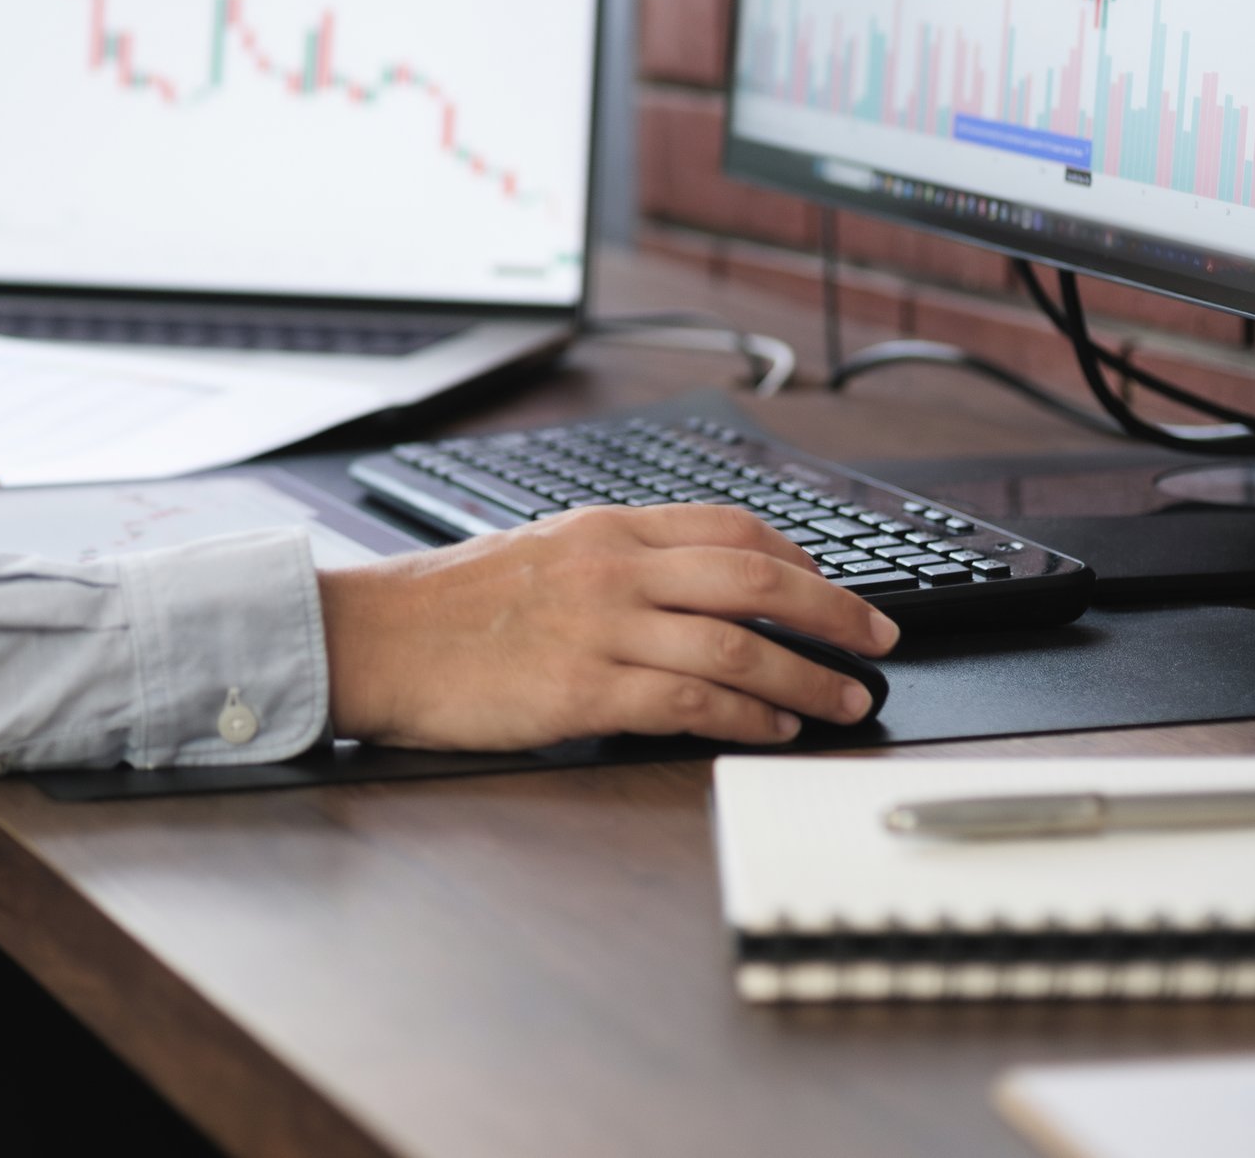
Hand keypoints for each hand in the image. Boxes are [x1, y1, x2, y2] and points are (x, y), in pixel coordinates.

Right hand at [317, 504, 897, 749]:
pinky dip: (747, 716)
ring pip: (738, 643)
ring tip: (846, 700)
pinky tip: (774, 727)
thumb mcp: (539, 550)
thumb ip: (613, 561)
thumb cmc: (446, 606)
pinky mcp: (584, 691)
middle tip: (880, 640)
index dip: (799, 559)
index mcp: (604, 528)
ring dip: (809, 677)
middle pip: (755, 578)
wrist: (374, 639)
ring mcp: (601, 628)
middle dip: (834, 612)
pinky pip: (692, 701)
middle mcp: (613, 568)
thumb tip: (689, 587)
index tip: (835, 588)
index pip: (729, 527)